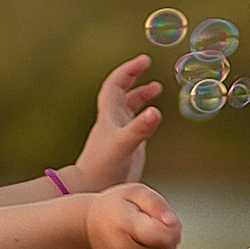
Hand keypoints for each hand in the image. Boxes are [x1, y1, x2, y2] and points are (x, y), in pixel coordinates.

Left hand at [71, 54, 163, 187]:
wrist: (92, 188)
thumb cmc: (104, 166)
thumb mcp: (124, 145)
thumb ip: (140, 129)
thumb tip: (156, 111)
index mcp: (110, 115)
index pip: (116, 84)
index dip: (128, 70)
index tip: (144, 60)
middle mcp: (113, 120)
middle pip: (122, 91)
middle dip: (134, 76)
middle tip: (147, 64)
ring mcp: (120, 132)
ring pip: (129, 107)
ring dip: (141, 95)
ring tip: (157, 88)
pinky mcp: (127, 145)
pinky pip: (136, 123)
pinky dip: (145, 115)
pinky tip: (155, 117)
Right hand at [86, 184, 182, 248]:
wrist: (90, 227)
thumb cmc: (115, 206)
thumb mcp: (136, 192)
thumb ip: (157, 204)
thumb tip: (173, 223)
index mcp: (124, 226)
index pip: (163, 236)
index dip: (172, 225)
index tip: (164, 216)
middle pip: (167, 246)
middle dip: (169, 231)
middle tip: (152, 219)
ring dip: (164, 243)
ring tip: (147, 229)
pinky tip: (146, 241)